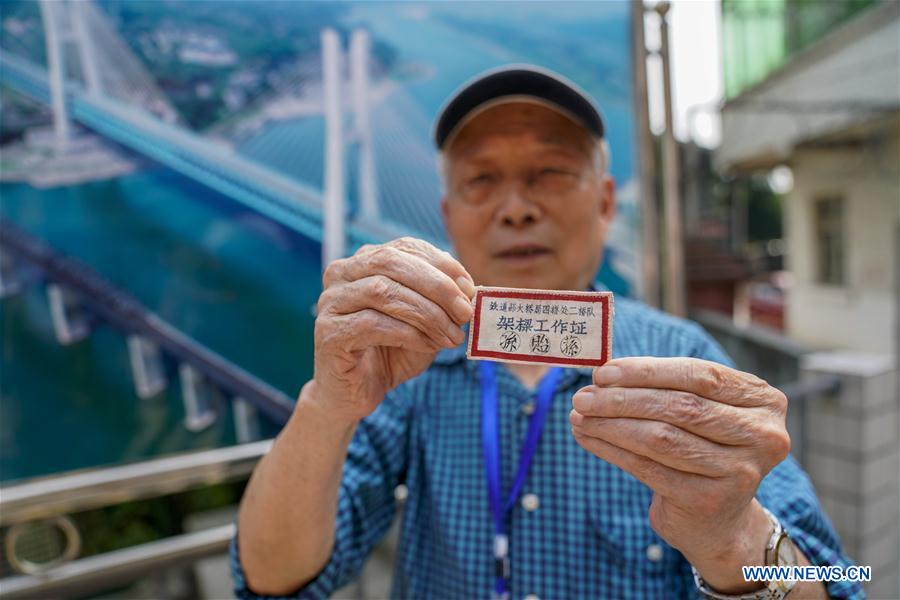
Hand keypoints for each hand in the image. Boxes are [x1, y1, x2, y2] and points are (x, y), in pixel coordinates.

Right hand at [312, 237, 474, 423]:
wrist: (354, 394)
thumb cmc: (390, 354)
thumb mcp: (424, 323)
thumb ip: (440, 302)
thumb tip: (467, 289)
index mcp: (364, 262)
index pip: (405, 247)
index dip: (441, 264)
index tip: (470, 288)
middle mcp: (341, 275)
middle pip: (391, 263)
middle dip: (436, 286)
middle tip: (465, 312)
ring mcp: (331, 302)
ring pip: (383, 291)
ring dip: (427, 314)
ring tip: (451, 336)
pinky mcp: (329, 333)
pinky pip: (372, 324)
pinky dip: (409, 334)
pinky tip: (428, 346)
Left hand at [569, 357, 790, 591]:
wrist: (719, 520)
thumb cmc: (701, 448)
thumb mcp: (698, 410)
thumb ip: (664, 387)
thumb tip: (602, 374)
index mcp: (764, 401)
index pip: (699, 375)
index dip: (647, 371)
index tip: (604, 371)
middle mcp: (762, 436)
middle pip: (680, 406)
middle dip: (623, 398)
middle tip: (583, 396)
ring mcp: (739, 472)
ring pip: (661, 437)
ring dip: (611, 424)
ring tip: (580, 416)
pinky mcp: (710, 501)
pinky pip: (648, 468)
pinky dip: (611, 450)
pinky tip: (588, 438)